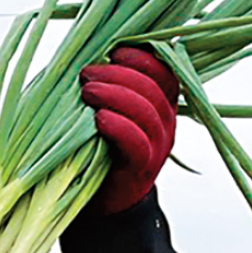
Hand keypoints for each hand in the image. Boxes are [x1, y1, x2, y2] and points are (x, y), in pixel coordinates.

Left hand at [80, 46, 180, 215]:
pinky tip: (99, 119)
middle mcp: (165, 122)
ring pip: (148, 110)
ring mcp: (158, 146)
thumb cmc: (94, 147)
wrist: (99, 204)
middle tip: (87, 73)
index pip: (163, 70)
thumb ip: (104, 82)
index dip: (141, 56)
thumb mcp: (101, 107)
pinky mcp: (143, 168)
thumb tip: (86, 49)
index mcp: (159, 102)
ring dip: (116, 94)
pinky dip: (118, 126)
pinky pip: (138, 142)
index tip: (112, 51)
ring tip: (87, 91)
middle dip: (119, 72)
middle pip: (154, 86)